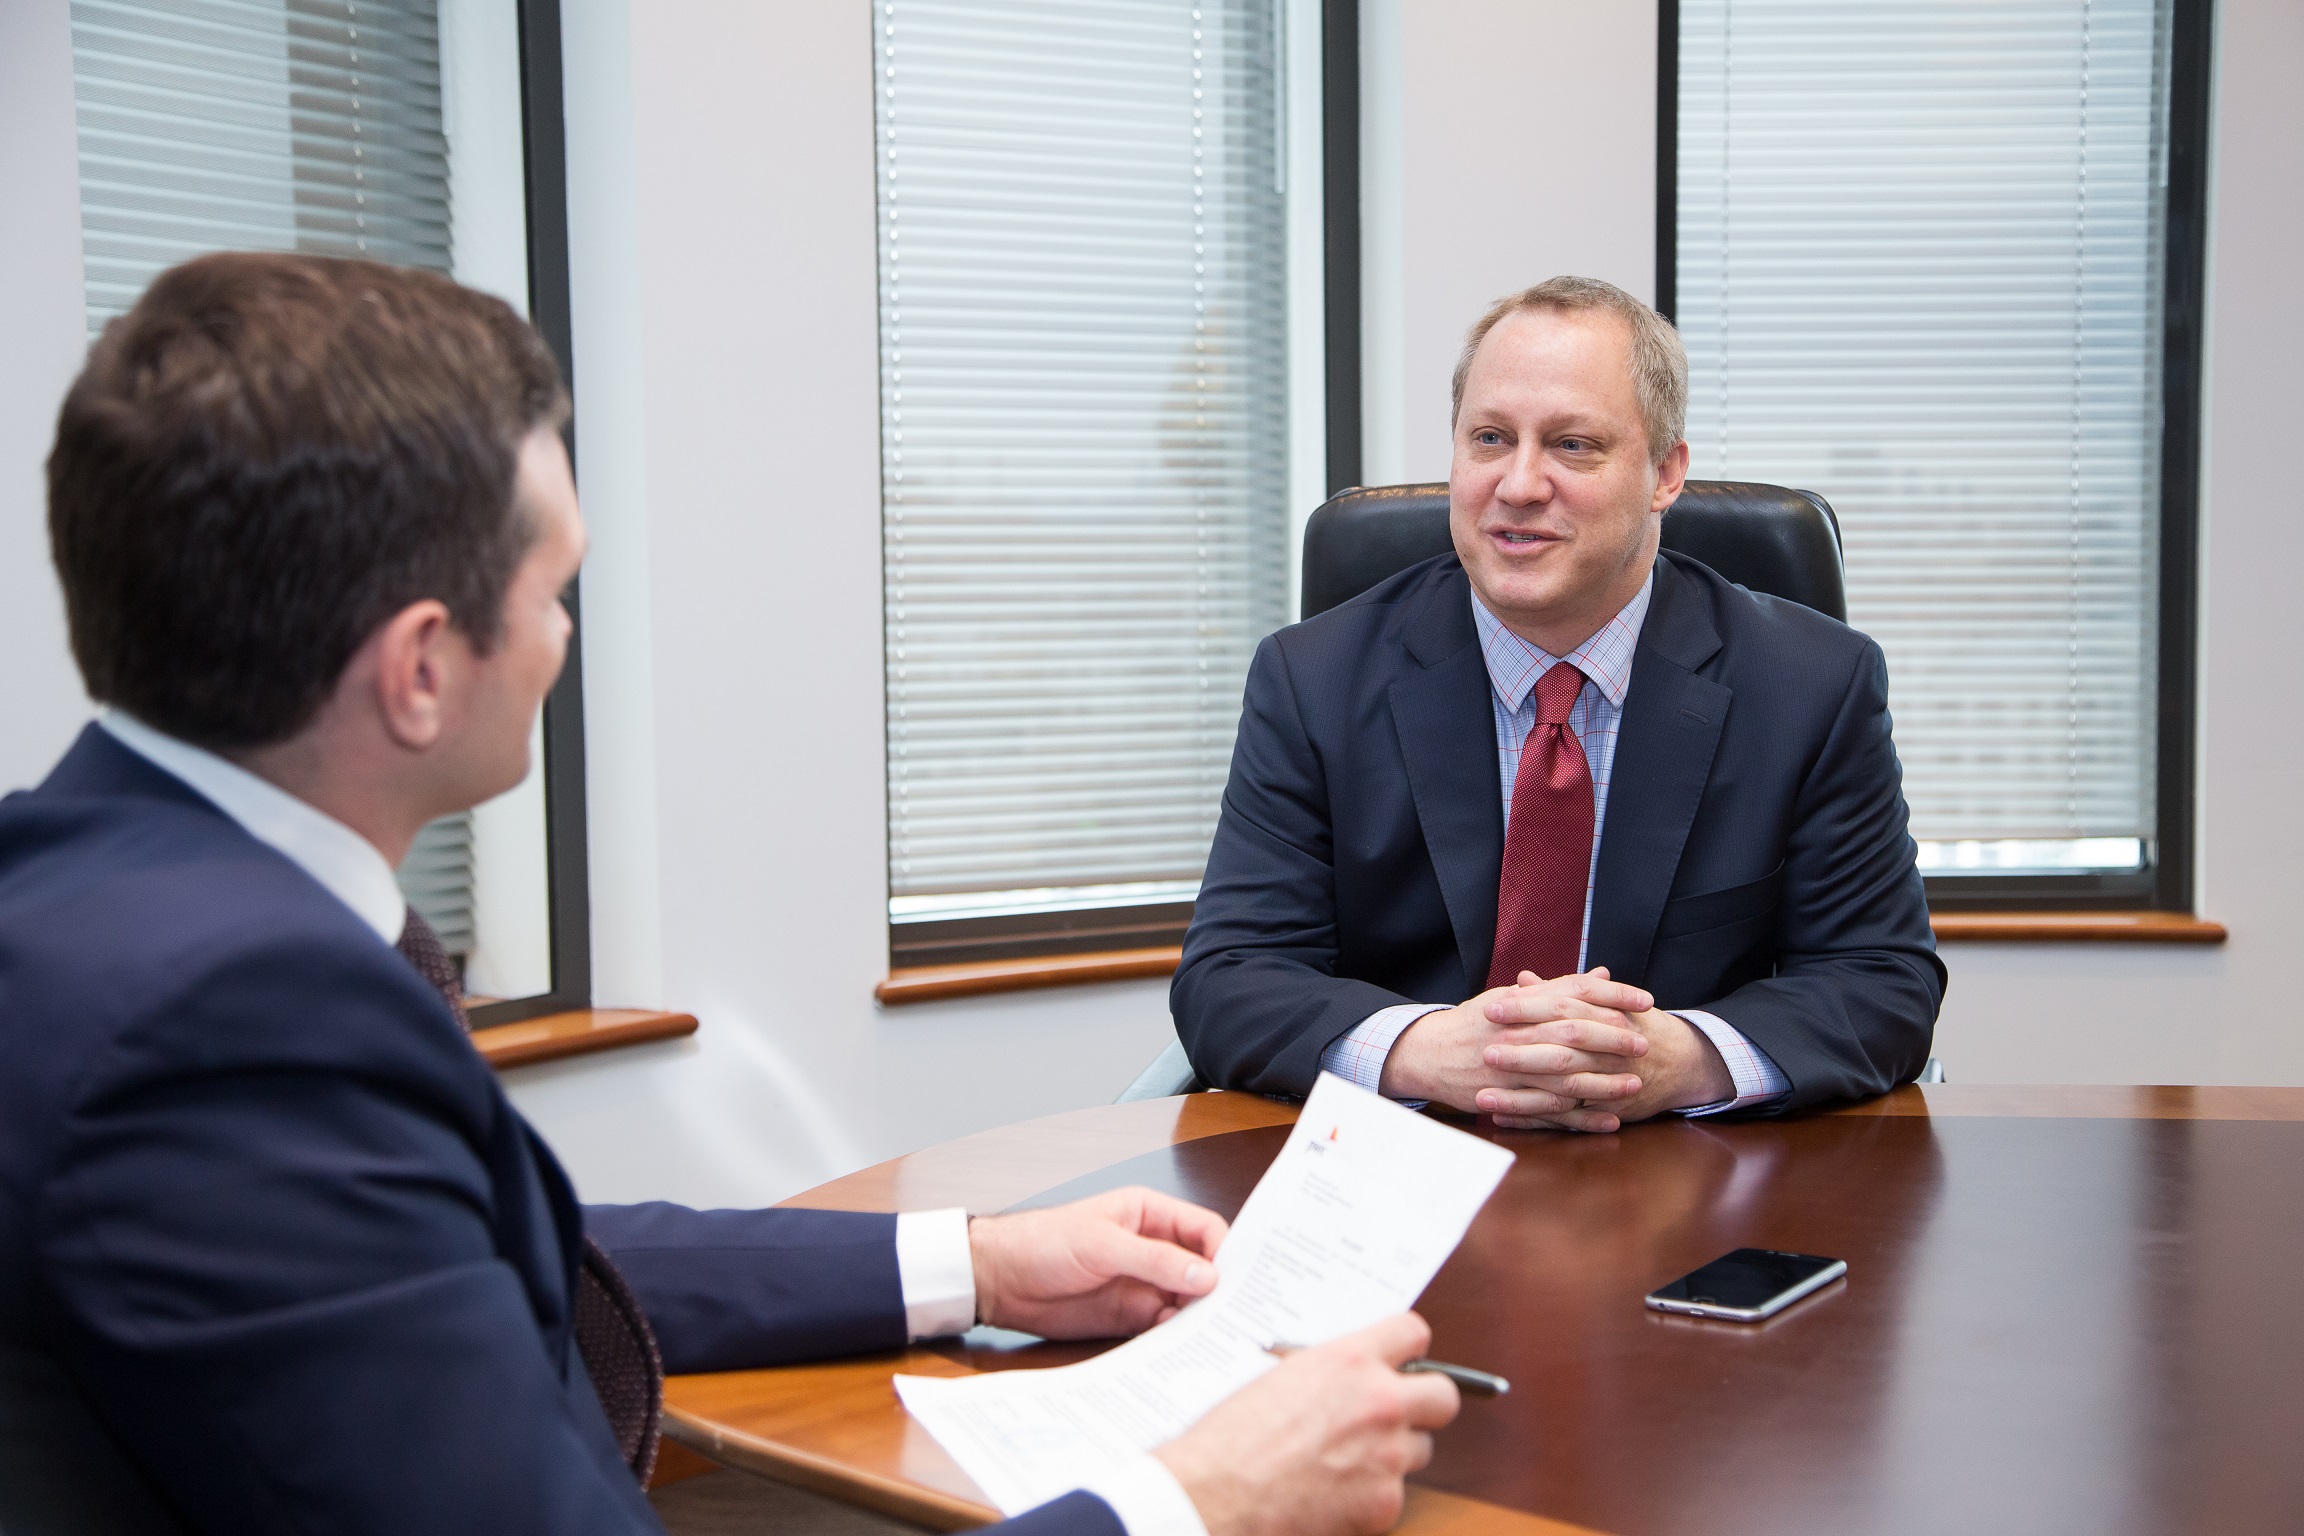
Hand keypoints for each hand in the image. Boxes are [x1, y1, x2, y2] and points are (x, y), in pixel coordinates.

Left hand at [968, 1187, 1225, 1339]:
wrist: (1000, 1280)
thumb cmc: (1043, 1242)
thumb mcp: (1102, 1244)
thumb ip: (1154, 1259)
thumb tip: (1207, 1275)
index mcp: (1150, 1215)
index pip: (1204, 1229)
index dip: (1224, 1252)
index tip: (1235, 1281)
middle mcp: (1153, 1249)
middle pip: (1203, 1268)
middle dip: (1219, 1290)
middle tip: (1234, 1316)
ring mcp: (1144, 1284)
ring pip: (1188, 1301)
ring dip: (1199, 1318)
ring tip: (1212, 1337)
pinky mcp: (1130, 1316)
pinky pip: (1165, 1327)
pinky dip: (1177, 1338)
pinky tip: (1183, 1348)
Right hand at [1154, 1314, 1459, 1535]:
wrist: (1215, 1495)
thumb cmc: (1231, 1438)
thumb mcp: (1280, 1378)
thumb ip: (1328, 1372)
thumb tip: (1349, 1378)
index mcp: (1350, 1360)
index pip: (1412, 1332)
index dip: (1407, 1347)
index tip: (1402, 1359)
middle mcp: (1380, 1402)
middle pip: (1443, 1395)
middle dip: (1425, 1403)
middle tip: (1399, 1411)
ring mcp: (1388, 1457)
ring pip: (1420, 1450)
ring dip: (1394, 1453)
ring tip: (1348, 1459)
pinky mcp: (1384, 1505)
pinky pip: (1394, 1495)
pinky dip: (1369, 1496)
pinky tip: (1332, 1493)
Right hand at [1378, 968, 1655, 1131]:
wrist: (1429, 1054)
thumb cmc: (1476, 1023)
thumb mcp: (1513, 997)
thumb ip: (1560, 988)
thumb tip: (1603, 975)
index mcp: (1520, 1004)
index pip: (1574, 993)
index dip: (1612, 995)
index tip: (1644, 1000)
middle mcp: (1516, 1034)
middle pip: (1572, 1034)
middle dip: (1612, 1039)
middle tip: (1644, 1044)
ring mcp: (1509, 1070)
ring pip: (1564, 1077)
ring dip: (1603, 1083)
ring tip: (1634, 1085)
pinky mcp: (1505, 1100)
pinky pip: (1548, 1113)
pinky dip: (1580, 1119)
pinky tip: (1608, 1121)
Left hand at [1477, 976, 1734, 1130]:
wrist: (1684, 1061)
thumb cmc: (1635, 1026)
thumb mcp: (1604, 1002)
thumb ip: (1562, 991)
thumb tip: (1523, 979)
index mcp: (1604, 1014)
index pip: (1562, 1007)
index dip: (1527, 1008)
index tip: (1491, 1007)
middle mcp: (1608, 1048)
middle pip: (1562, 1048)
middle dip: (1522, 1052)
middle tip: (1485, 1051)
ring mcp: (1610, 1082)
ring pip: (1561, 1089)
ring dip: (1521, 1096)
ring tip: (1482, 1096)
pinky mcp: (1609, 1110)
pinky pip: (1568, 1119)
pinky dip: (1535, 1120)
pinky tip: (1503, 1118)